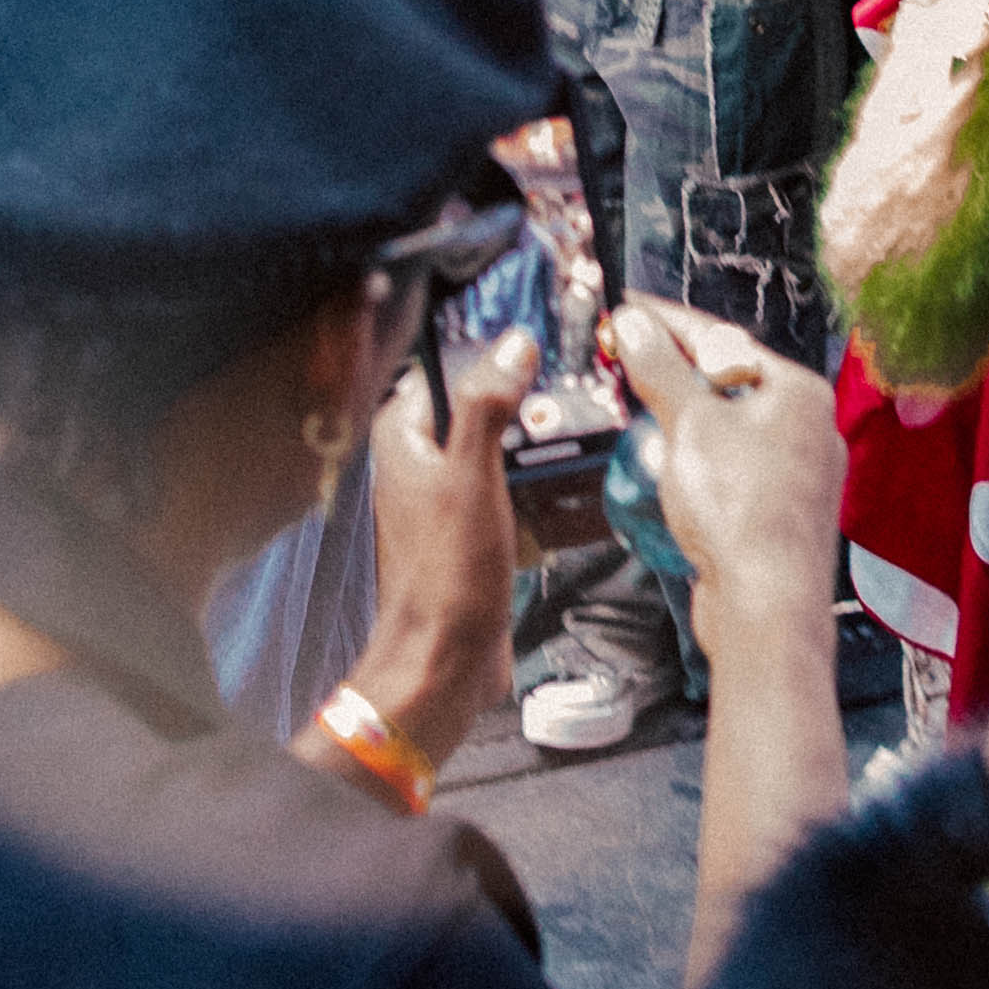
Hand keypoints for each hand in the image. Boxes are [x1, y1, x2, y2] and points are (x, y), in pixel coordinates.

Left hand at [334, 317, 532, 769]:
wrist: (443, 663)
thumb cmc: (445, 578)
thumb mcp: (471, 477)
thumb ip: (487, 405)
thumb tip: (512, 345)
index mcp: (404, 433)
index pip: (450, 361)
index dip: (495, 344)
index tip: (543, 325)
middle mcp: (419, 459)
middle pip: (480, 400)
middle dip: (527, 393)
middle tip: (577, 378)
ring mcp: (445, 495)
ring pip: (500, 444)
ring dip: (538, 437)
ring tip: (585, 420)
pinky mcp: (472, 530)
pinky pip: (510, 486)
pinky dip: (538, 480)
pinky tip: (570, 478)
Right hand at [605, 297, 841, 632]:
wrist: (767, 603)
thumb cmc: (739, 507)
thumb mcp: (688, 423)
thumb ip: (660, 367)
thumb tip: (636, 323)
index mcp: (798, 391)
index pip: (723, 339)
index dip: (668, 321)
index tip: (629, 310)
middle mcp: (809, 427)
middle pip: (729, 382)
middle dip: (674, 373)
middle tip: (626, 359)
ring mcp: (799, 474)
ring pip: (730, 429)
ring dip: (684, 421)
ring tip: (642, 412)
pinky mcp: (781, 514)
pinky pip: (734, 470)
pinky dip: (700, 463)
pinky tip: (673, 471)